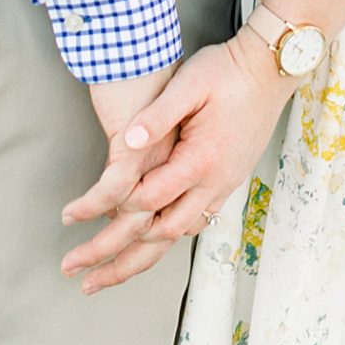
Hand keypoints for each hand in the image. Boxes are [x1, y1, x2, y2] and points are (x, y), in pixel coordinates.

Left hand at [60, 28, 291, 294]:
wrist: (271, 69)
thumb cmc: (229, 71)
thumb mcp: (191, 82)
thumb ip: (159, 114)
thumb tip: (128, 143)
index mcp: (200, 160)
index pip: (146, 200)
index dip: (107, 209)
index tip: (73, 215)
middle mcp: (213, 183)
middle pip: (159, 237)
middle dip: (115, 261)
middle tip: (77, 274)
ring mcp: (223, 186)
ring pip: (178, 236)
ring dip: (140, 260)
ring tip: (106, 276)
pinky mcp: (227, 181)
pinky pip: (195, 222)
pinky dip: (167, 238)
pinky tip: (151, 242)